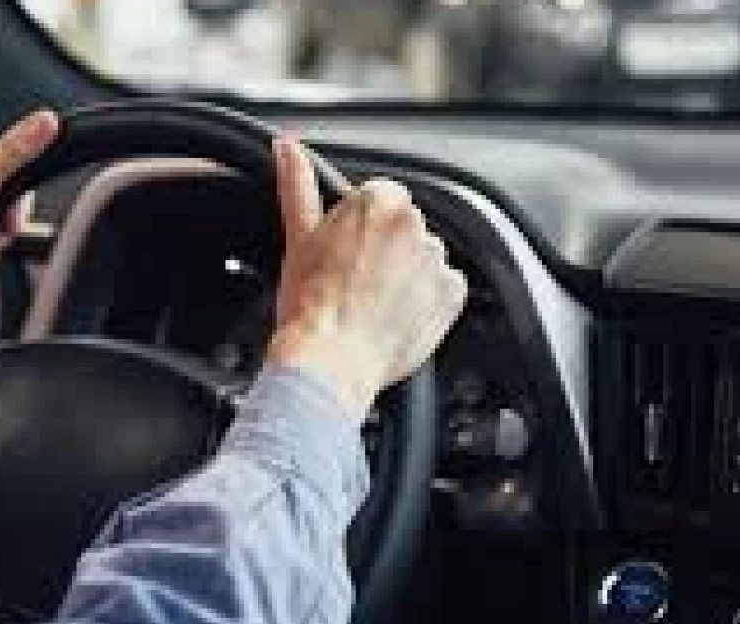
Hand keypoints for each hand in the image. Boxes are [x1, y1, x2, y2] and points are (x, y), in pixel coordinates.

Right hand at [265, 138, 467, 419]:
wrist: (329, 362)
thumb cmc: (309, 305)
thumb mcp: (298, 237)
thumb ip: (297, 184)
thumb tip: (287, 146)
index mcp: (379, 201)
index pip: (380, 199)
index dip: (360, 229)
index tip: (345, 256)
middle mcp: (415, 224)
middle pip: (404, 227)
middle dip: (385, 250)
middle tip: (354, 283)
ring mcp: (437, 260)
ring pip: (424, 258)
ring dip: (407, 274)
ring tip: (373, 304)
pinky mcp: (452, 294)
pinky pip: (445, 289)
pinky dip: (426, 300)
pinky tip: (395, 315)